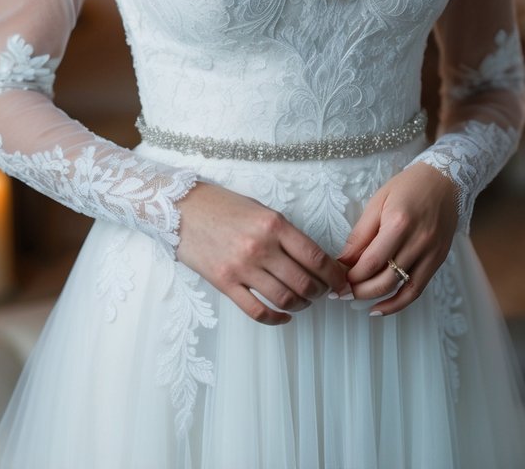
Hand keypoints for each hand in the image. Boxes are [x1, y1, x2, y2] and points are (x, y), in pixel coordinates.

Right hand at [176, 181, 347, 325]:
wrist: (182, 208)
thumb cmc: (224, 206)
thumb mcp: (260, 209)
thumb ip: (285, 233)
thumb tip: (312, 258)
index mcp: (274, 224)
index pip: (315, 257)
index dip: (334, 275)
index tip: (342, 282)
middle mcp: (260, 247)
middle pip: (304, 283)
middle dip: (321, 292)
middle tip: (324, 293)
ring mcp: (241, 268)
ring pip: (284, 299)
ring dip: (301, 306)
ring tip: (304, 302)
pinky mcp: (224, 283)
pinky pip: (257, 311)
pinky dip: (276, 319)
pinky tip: (284, 316)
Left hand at [337, 162, 457, 315]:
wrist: (444, 180)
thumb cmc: (408, 186)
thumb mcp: (378, 201)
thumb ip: (361, 234)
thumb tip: (343, 261)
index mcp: (399, 223)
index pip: (371, 261)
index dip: (351, 276)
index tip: (336, 279)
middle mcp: (418, 242)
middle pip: (385, 279)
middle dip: (359, 290)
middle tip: (342, 291)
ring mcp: (431, 253)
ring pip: (400, 288)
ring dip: (375, 298)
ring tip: (356, 299)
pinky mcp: (438, 260)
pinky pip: (417, 289)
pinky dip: (399, 303)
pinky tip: (381, 308)